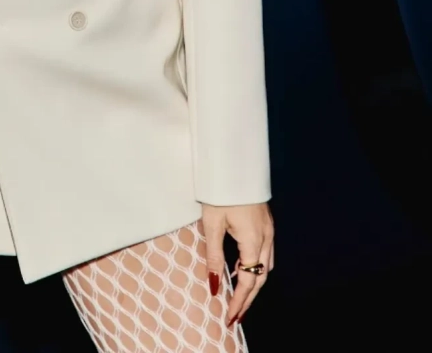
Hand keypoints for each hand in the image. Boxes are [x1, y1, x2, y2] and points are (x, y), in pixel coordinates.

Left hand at [201, 202, 273, 324]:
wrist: (234, 164)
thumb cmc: (220, 191)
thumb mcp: (212, 224)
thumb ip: (214, 256)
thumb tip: (215, 286)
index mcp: (254, 240)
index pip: (249, 281)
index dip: (240, 301)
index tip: (229, 317)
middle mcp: (266, 237)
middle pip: (261, 277)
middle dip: (248, 299)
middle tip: (235, 316)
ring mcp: (268, 229)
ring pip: (265, 265)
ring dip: (253, 283)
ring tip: (237, 296)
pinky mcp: (265, 222)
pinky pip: (264, 252)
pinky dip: (254, 266)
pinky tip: (240, 268)